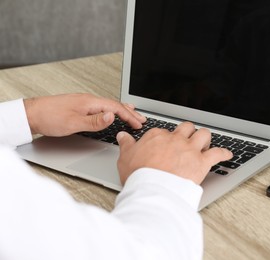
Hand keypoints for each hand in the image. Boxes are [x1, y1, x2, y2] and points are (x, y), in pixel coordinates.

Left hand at [24, 93, 145, 135]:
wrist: (32, 114)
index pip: (116, 108)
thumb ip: (95, 121)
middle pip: (115, 105)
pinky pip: (102, 107)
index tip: (139, 124)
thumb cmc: (50, 118)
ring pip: (109, 106)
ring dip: (123, 111)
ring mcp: (85, 102)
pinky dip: (112, 110)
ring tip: (133, 114)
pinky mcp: (80, 107)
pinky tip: (111, 113)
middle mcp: (89, 100)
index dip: (129, 116)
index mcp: (90, 102)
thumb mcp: (74, 123)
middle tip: (142, 119)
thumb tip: (112, 116)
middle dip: (130, 112)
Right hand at [116, 122, 232, 184]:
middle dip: (188, 132)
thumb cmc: (139, 175)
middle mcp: (176, 139)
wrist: (153, 189)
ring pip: (203, 134)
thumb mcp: (126, 157)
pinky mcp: (202, 162)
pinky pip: (218, 153)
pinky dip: (224, 153)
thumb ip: (126, 145)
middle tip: (188, 139)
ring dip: (205, 138)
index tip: (166, 143)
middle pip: (186, 128)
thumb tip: (123, 136)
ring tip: (205, 143)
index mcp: (158, 136)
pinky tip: (227, 154)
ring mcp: (190, 149)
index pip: (164, 131)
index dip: (166, 138)